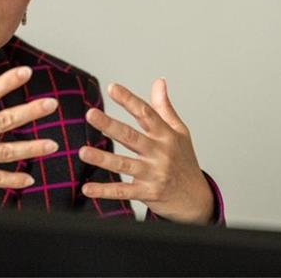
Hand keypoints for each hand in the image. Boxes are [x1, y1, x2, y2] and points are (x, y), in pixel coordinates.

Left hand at [78, 79, 213, 223]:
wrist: (197, 199)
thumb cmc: (185, 161)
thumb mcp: (180, 132)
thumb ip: (165, 108)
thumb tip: (158, 81)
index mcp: (166, 135)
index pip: (146, 113)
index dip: (129, 100)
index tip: (112, 87)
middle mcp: (160, 153)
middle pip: (131, 136)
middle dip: (109, 125)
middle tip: (90, 114)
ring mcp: (154, 174)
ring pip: (124, 164)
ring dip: (102, 158)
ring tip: (83, 152)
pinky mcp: (148, 193)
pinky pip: (123, 191)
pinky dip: (105, 191)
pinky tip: (87, 188)